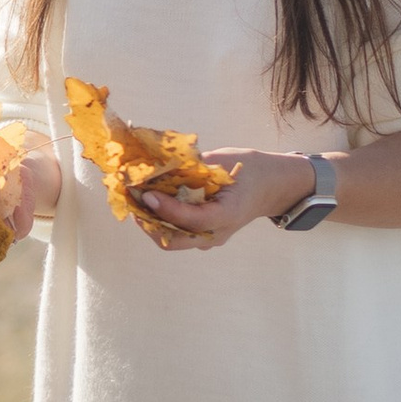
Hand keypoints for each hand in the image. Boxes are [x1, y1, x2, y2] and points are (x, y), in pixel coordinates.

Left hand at [136, 150, 318, 251]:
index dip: (166, 208)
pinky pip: (176, 233)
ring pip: (171, 240)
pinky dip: (158, 220)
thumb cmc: (246, 169)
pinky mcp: (202, 236)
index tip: (147, 193)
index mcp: (228, 214)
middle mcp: (217, 233)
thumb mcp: (222, 161)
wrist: (268, 186)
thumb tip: (156, 164)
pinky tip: (147, 203)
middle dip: (148, 223)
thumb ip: (192, 167)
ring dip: (149, 222)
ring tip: (133, 201)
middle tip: (132, 201)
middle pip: (174, 240)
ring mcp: (209, 239)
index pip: (192, 219)